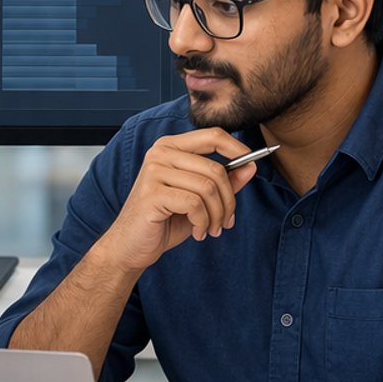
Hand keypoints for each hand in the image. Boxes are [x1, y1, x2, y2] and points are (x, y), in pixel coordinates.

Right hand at [93, 129, 260, 272]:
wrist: (131, 246)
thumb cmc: (164, 221)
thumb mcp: (200, 200)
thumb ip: (223, 182)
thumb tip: (250, 166)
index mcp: (171, 147)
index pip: (213, 135)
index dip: (237, 148)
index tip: (251, 165)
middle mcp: (161, 153)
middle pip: (215, 168)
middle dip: (228, 200)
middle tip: (226, 222)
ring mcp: (154, 171)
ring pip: (208, 188)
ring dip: (216, 215)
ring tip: (211, 229)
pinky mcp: (152, 193)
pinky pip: (194, 204)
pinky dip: (202, 222)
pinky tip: (197, 232)